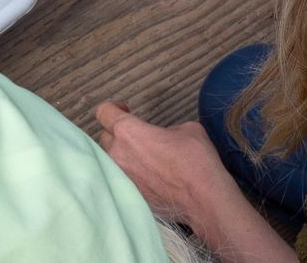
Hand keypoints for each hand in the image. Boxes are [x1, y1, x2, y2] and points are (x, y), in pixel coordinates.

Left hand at [95, 102, 231, 219]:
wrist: (202, 197)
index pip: (104, 112)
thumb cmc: (195, 159)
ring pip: (111, 160)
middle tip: (137, 136)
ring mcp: (121, 176)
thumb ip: (165, 129)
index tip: (125, 111)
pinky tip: (150, 176)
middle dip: (118, 133)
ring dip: (123, 155)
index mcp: (127, 131)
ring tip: (144, 157)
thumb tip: (164, 137)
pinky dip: (132, 175)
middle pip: (105, 137)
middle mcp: (117, 154)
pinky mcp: (130, 194)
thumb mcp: (186, 129)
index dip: (114, 108)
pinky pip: (123, 178)